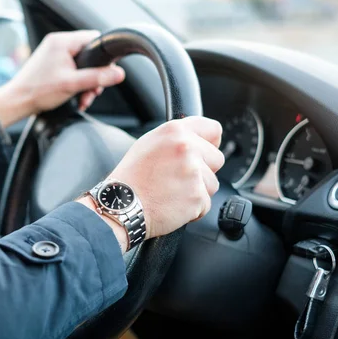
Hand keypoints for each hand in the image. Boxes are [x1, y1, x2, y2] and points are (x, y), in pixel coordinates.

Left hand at [0, 30, 125, 127]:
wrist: (17, 102)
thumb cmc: (38, 91)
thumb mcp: (72, 84)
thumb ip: (97, 78)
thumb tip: (118, 74)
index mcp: (62, 41)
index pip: (93, 38)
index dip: (103, 56)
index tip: (107, 71)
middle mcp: (57, 44)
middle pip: (89, 54)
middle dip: (94, 76)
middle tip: (93, 91)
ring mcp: (53, 54)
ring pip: (81, 65)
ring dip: (86, 83)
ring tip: (84, 98)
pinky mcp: (51, 65)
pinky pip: (72, 70)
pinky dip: (76, 84)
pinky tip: (77, 98)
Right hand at [79, 117, 223, 251]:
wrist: (120, 205)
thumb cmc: (131, 177)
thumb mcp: (149, 143)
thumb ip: (177, 138)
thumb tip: (200, 140)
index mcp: (175, 131)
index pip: (213, 129)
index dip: (208, 144)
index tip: (201, 154)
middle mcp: (186, 148)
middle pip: (217, 159)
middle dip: (203, 171)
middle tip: (178, 178)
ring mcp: (193, 173)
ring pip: (212, 184)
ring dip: (197, 191)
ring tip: (172, 192)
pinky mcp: (197, 196)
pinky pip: (205, 204)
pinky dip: (192, 209)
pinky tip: (172, 204)